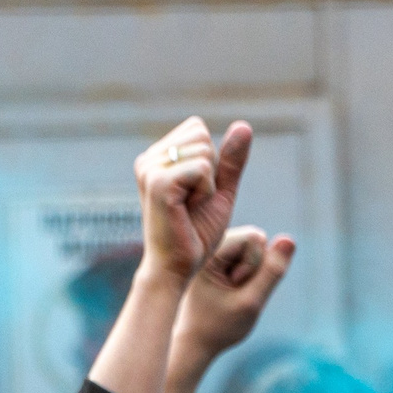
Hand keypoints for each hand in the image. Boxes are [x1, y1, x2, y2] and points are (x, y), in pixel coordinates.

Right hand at [133, 118, 250, 285]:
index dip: (210, 161)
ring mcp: (150, 168)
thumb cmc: (196, 232)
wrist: (177, 267)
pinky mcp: (158, 182)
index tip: (195, 192)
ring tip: (190, 207)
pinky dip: (206, 191)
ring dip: (208, 183)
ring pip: (204, 149)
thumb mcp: (220, 191)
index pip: (197, 128)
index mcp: (157, 156)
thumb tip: (244, 125)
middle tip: (194, 201)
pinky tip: (188, 210)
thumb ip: (231, 160)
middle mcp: (148, 158)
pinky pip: (203, 168)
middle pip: (201, 133)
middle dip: (210, 170)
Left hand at [172, 224, 296, 374]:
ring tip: (231, 293)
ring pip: (255, 250)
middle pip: (256, 241)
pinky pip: (249, 259)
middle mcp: (210, 244)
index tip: (233, 287)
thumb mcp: (251, 302)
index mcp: (210, 251)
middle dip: (254, 268)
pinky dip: (248, 277)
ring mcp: (215, 251)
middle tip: (232, 292)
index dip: (254, 265)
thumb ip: (272, 272)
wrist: (194, 341)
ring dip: (252, 274)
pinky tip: (231, 291)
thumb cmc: (219, 326)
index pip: (254, 238)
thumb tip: (289, 239)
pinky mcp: (220, 259)